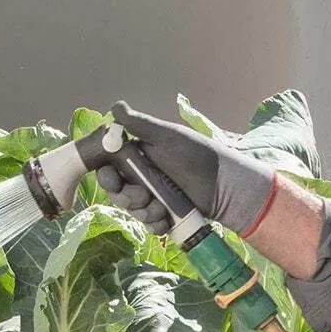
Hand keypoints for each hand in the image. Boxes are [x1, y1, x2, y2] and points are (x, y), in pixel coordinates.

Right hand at [94, 103, 277, 234]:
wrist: (223, 183)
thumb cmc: (196, 154)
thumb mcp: (167, 137)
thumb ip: (139, 125)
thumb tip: (114, 106)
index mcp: (138, 158)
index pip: (110, 169)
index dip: (107, 177)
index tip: (112, 179)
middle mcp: (142, 178)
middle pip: (117, 193)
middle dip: (126, 197)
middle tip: (143, 195)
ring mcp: (153, 199)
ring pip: (133, 211)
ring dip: (142, 211)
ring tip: (161, 207)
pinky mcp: (165, 216)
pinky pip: (149, 225)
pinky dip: (155, 224)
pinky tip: (166, 219)